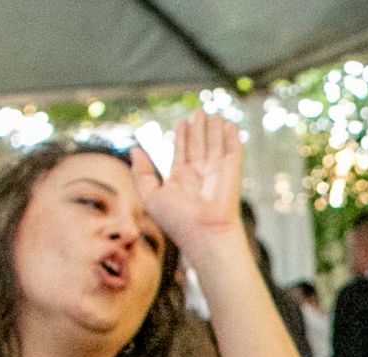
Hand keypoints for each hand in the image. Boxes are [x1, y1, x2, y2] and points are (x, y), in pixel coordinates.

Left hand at [131, 109, 245, 255]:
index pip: (182, 151)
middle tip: (198, 111)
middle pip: (199, 144)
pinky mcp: (232, 172)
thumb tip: (134, 149)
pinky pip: (233, 151)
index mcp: (181, 178)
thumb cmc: (177, 220)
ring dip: (213, 129)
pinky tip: (229, 126)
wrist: (205, 234)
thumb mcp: (150, 196)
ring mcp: (216, 173)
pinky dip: (232, 138)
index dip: (181, 136)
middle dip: (198, 127)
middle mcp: (199, 174)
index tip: (181, 122)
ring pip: (215, 145)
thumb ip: (141, 173)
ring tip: (211, 115)